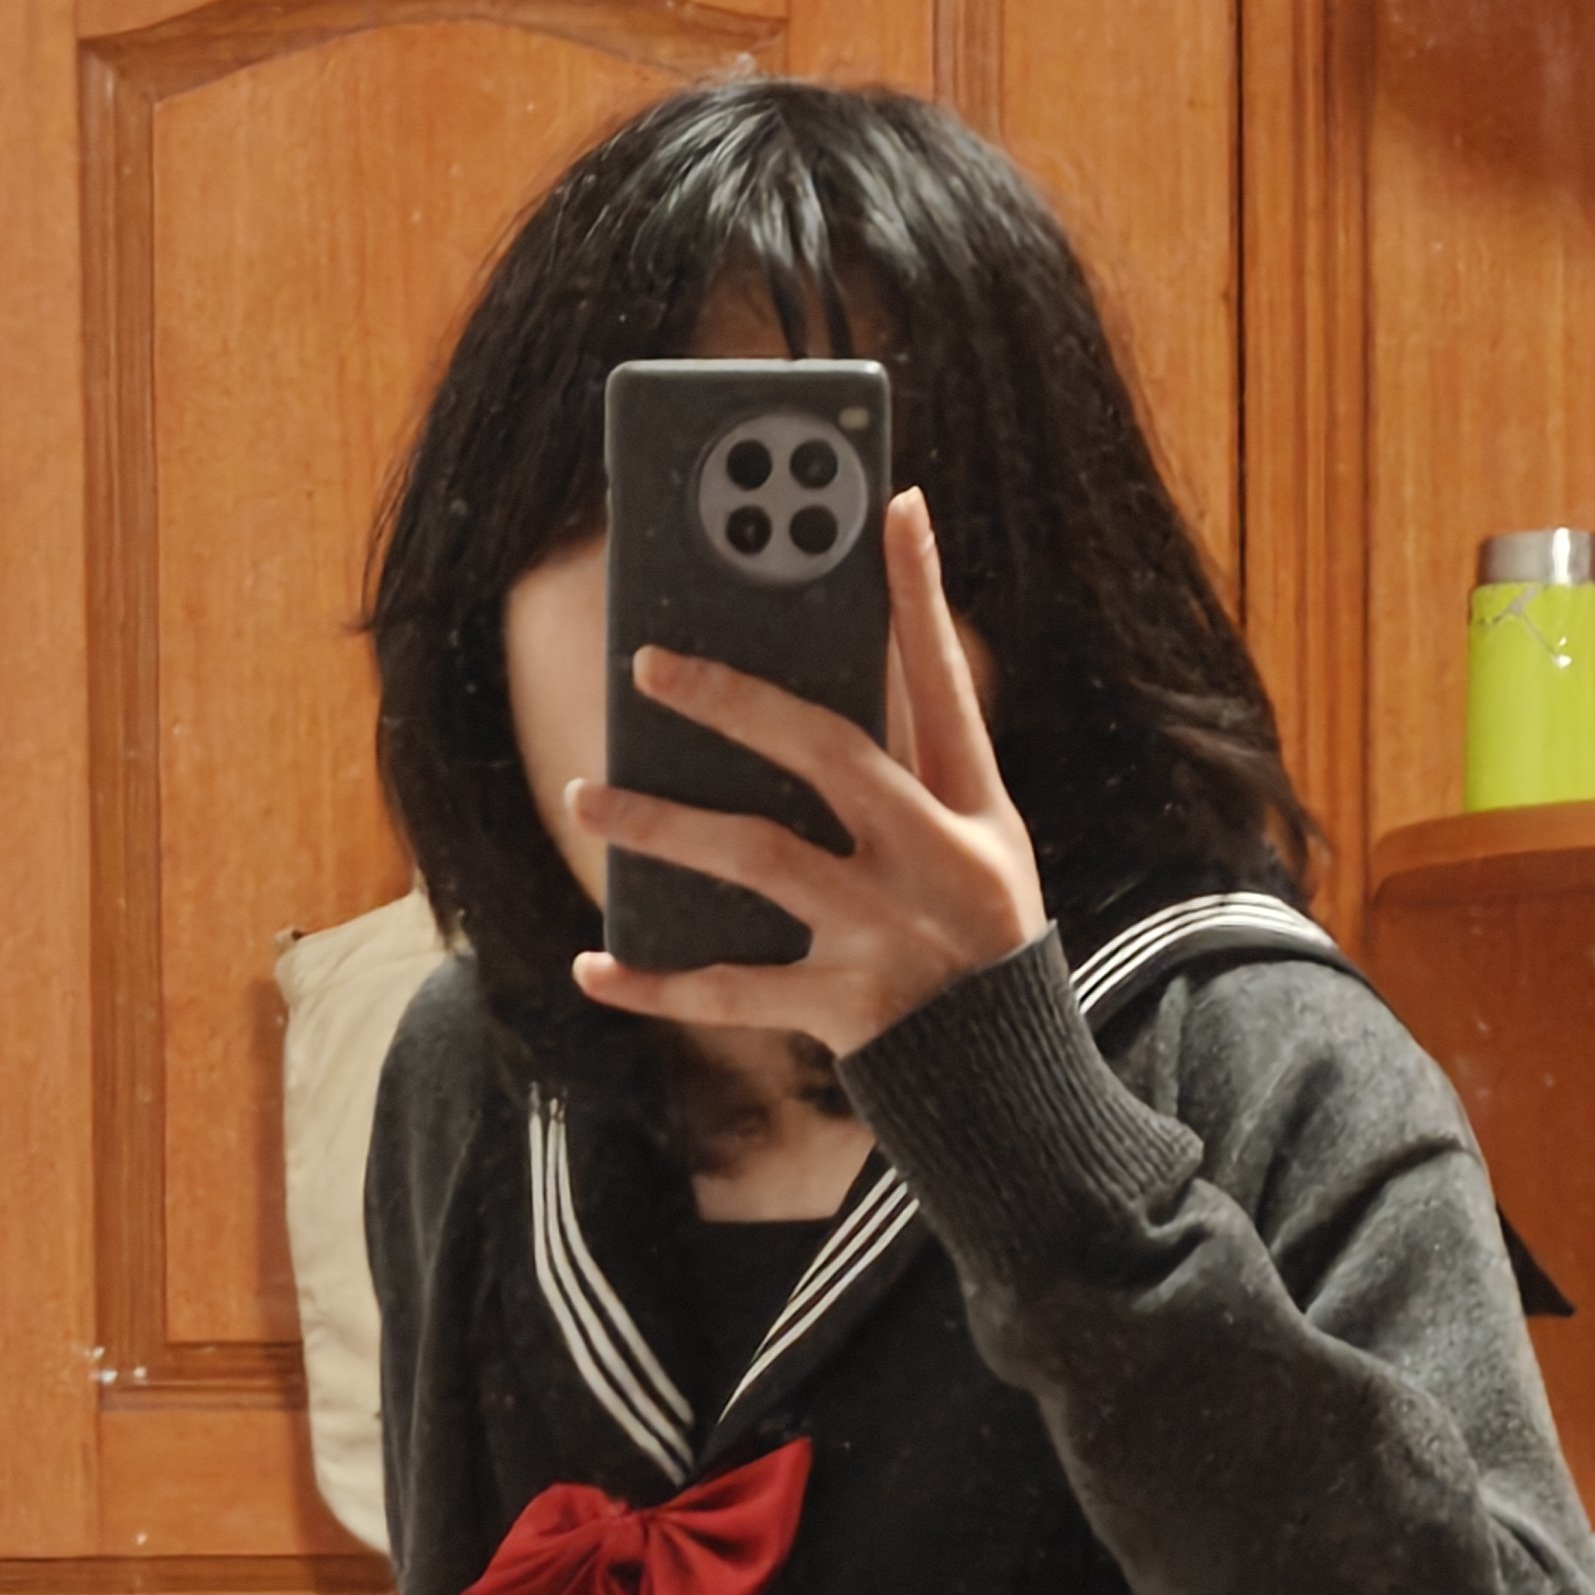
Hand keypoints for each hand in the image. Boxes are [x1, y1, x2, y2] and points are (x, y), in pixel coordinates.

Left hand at [568, 487, 1046, 1058]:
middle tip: (647, 663)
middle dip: (733, 697)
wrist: (1010, 1089)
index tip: (892, 505)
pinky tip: (593, 965)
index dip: (920, 592)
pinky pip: (729, 990)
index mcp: (972, 809)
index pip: (943, 682)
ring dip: (660, 826)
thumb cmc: (973, 946)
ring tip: (584, 800)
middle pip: (826, 751)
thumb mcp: (974, 850)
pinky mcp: (845, 1008)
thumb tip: (788, 695)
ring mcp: (887, 934)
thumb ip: (903, 778)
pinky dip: (654, 984)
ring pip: (755, 858)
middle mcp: (933, 859)